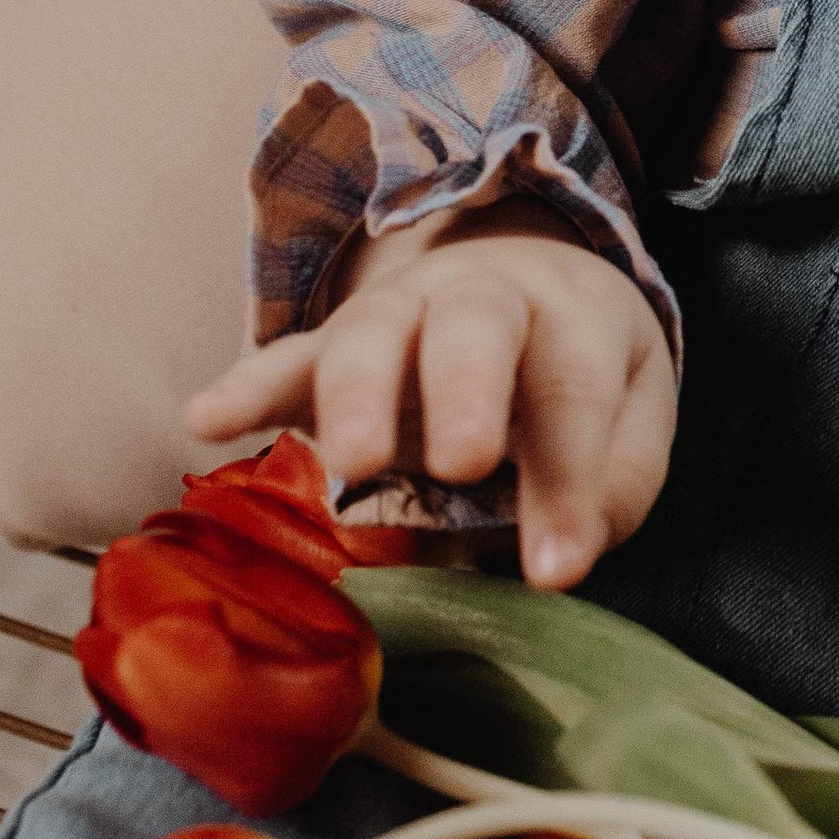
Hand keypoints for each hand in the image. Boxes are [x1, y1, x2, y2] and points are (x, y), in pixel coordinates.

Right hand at [185, 203, 675, 591]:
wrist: (526, 269)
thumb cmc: (578, 365)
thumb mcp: (631, 408)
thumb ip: (613, 477)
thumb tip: (564, 553)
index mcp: (572, 314)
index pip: (574, 389)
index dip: (569, 480)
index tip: (559, 568)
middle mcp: (484, 296)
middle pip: (475, 327)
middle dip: (466, 390)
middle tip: (464, 462)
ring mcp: (400, 314)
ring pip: (372, 334)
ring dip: (357, 395)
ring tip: (349, 463)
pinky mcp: (334, 342)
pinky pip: (287, 357)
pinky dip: (247, 386)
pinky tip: (206, 420)